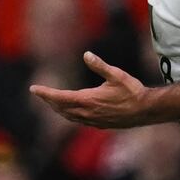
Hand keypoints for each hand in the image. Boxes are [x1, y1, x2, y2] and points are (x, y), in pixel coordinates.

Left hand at [30, 51, 153, 127]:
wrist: (146, 110)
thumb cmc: (132, 91)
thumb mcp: (116, 74)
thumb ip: (100, 65)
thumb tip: (87, 54)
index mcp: (89, 100)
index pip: (60, 97)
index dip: (45, 93)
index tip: (33, 89)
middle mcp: (88, 113)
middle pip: (61, 108)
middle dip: (49, 101)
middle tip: (39, 93)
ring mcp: (93, 121)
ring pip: (69, 116)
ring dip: (58, 109)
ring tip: (51, 102)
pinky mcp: (99, 124)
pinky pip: (78, 121)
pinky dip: (69, 115)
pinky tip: (70, 112)